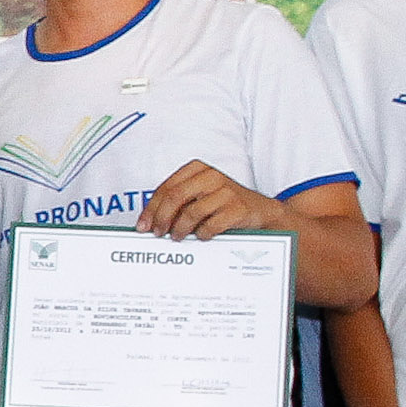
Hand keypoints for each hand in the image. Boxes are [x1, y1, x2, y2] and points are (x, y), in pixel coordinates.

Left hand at [136, 160, 282, 241]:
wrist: (262, 211)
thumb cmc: (224, 204)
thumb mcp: (199, 195)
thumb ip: (178, 202)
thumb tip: (150, 221)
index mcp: (197, 169)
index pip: (166, 188)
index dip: (151, 209)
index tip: (143, 225)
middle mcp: (212, 176)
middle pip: (175, 197)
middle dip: (162, 218)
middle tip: (157, 233)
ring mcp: (227, 191)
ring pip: (191, 212)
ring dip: (180, 229)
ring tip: (178, 237)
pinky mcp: (238, 208)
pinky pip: (211, 225)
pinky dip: (202, 234)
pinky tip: (201, 236)